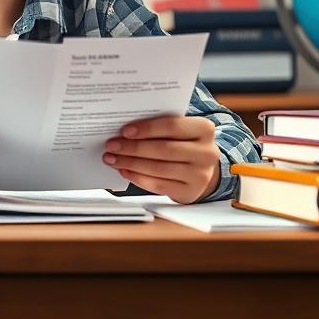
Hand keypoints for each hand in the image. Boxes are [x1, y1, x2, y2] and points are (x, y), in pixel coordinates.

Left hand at [102, 116, 220, 203]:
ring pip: (159, 168)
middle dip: (133, 147)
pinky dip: (138, 178)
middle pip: (164, 149)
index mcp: (204, 129)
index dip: (147, 128)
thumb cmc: (184, 144)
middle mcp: (206, 152)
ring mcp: (199, 175)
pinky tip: (125, 171)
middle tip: (112, 145)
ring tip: (112, 158)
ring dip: (131, 163)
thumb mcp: (181, 130)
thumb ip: (160, 126)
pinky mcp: (189, 192)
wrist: (202, 169)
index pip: (172, 126)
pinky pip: (158, 185)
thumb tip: (125, 129)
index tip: (125, 131)